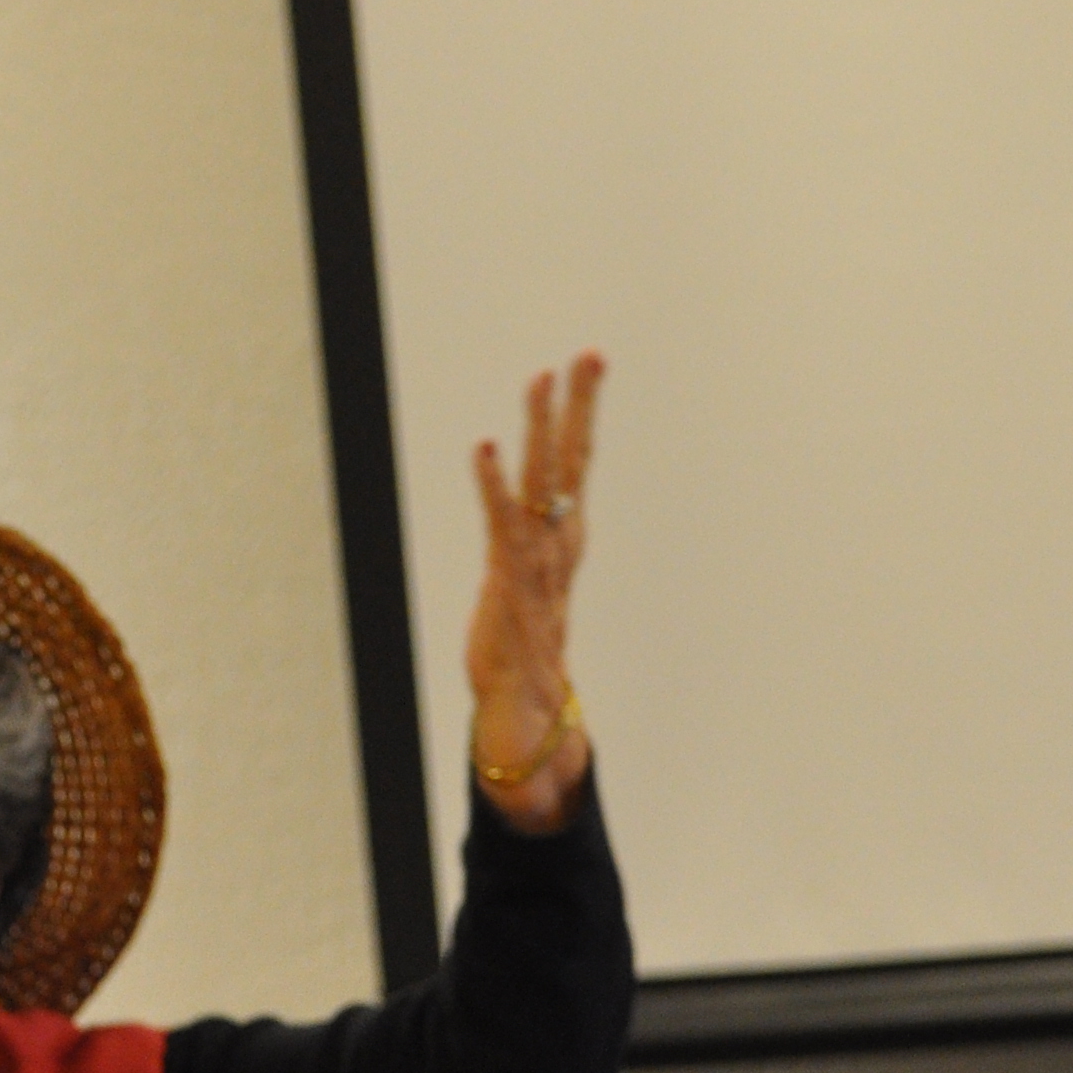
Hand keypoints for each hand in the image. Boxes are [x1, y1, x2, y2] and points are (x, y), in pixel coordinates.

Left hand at [463, 352, 600, 833]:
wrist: (524, 718)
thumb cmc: (520, 658)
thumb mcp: (526, 600)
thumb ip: (529, 566)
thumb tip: (532, 539)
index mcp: (563, 544)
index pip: (574, 467)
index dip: (580, 414)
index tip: (585, 365)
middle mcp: (557, 547)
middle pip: (571, 463)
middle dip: (579, 406)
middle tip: (588, 354)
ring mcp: (538, 563)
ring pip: (543, 484)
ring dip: (542, 430)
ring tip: (541, 379)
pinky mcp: (512, 584)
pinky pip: (502, 524)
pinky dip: (492, 485)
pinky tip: (484, 446)